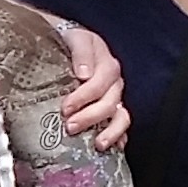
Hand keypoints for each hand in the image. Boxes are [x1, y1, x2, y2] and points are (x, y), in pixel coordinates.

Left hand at [44, 13, 129, 150]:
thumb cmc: (69, 41)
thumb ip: (81, 52)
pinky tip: (113, 148)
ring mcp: (114, 98)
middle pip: (109, 102)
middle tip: (71, 126)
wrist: (66, 44)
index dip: (84, 96)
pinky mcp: (111, 110)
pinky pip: (121, 125)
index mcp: (106, 64)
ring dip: (111, 131)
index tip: (66, 107)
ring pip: (121, 116)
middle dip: (91, 117)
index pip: (101, 82)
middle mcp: (113, 83)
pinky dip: (119, 137)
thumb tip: (84, 74)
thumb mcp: (74, 38)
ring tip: (98, 144)